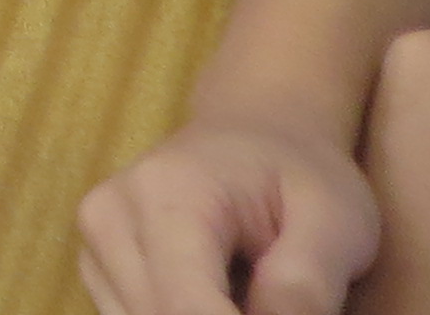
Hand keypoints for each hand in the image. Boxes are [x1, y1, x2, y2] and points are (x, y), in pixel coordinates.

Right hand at [75, 119, 376, 314]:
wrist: (256, 132)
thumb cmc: (301, 174)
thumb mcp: (335, 222)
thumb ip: (303, 287)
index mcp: (166, 194)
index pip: (184, 307)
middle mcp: (110, 216)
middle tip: (271, 302)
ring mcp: (95, 240)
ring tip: (248, 296)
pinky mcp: (96, 263)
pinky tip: (220, 299)